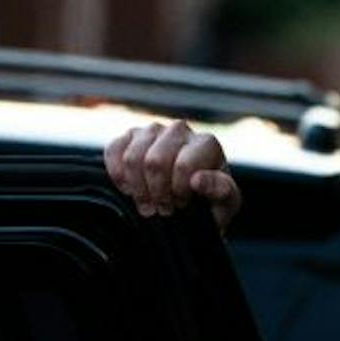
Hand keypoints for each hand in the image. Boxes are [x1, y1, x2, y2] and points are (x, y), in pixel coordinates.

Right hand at [103, 121, 241, 231]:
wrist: (191, 204)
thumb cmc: (211, 203)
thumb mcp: (226, 203)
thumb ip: (220, 190)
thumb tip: (197, 180)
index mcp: (207, 143)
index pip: (183, 166)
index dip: (178, 192)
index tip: (182, 206)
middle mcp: (180, 130)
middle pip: (155, 162)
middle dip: (157, 193)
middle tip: (163, 210)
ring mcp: (152, 130)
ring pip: (132, 158)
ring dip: (138, 188)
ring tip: (149, 205)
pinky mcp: (129, 136)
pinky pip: (114, 151)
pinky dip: (118, 176)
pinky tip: (130, 191)